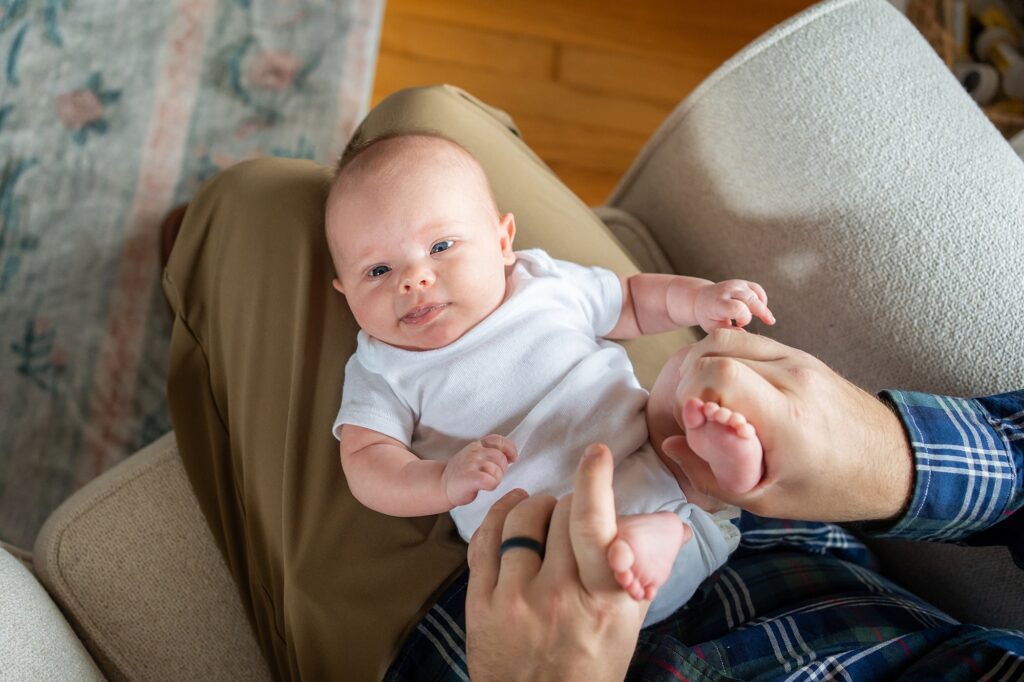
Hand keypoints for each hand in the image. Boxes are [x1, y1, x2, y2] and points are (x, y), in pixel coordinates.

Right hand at [443, 435, 517, 506]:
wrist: (442, 484)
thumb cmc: (462, 472)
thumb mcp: (476, 456)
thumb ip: (492, 453)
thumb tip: (512, 456)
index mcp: (478, 445)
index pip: (498, 441)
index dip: (509, 449)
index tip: (513, 458)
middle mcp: (475, 452)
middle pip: (500, 458)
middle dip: (502, 469)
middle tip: (492, 476)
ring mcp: (471, 464)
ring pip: (496, 469)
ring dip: (496, 478)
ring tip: (486, 481)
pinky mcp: (468, 477)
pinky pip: (489, 480)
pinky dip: (491, 485)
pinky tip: (485, 486)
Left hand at [466, 444, 657, 681]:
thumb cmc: (589, 670)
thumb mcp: (627, 628)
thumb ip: (644, 574)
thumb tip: (673, 529)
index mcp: (603, 602)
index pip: (595, 525)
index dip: (594, 480)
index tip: (597, 454)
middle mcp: (558, 596)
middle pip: (562, 514)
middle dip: (573, 502)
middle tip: (576, 512)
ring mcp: (514, 599)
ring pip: (522, 519)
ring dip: (537, 505)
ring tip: (545, 512)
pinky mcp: (481, 602)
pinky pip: (486, 540)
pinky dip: (499, 515)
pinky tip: (512, 509)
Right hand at [661, 328, 912, 522]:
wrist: (894, 463)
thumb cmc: (832, 488)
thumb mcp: (767, 500)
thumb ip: (712, 473)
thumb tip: (674, 443)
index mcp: (788, 418)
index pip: (719, 373)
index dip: (690, 393)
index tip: (692, 421)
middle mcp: (794, 378)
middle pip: (716, 348)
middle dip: (690, 379)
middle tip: (696, 412)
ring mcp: (799, 360)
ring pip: (729, 337)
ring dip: (704, 362)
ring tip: (707, 399)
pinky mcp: (801, 356)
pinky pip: (749, 342)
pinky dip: (726, 358)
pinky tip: (728, 390)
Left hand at [693, 279, 774, 331]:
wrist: (701, 298)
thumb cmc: (708, 316)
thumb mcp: (712, 327)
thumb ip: (727, 331)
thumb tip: (743, 334)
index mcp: (717, 302)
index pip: (737, 308)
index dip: (744, 318)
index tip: (740, 324)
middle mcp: (727, 290)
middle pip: (750, 299)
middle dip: (762, 311)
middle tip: (770, 322)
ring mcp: (736, 284)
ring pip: (756, 294)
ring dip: (761, 307)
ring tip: (761, 318)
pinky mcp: (742, 282)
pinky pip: (758, 289)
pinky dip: (762, 299)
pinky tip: (760, 309)